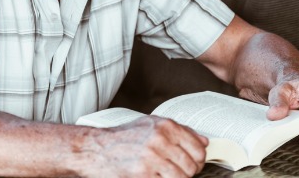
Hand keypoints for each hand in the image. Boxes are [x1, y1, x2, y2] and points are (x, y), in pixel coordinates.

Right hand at [81, 116, 207, 177]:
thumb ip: (179, 131)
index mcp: (165, 127)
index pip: (199, 149)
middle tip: (177, 172)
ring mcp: (152, 158)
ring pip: (182, 177)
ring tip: (165, 175)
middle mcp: (160, 140)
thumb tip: (204, 141)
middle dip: (188, 172)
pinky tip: (154, 176)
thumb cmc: (122, 138)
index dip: (198, 160)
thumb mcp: (150, 125)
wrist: (95, 149)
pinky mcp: (143, 174)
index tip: (192, 163)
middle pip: (192, 166)